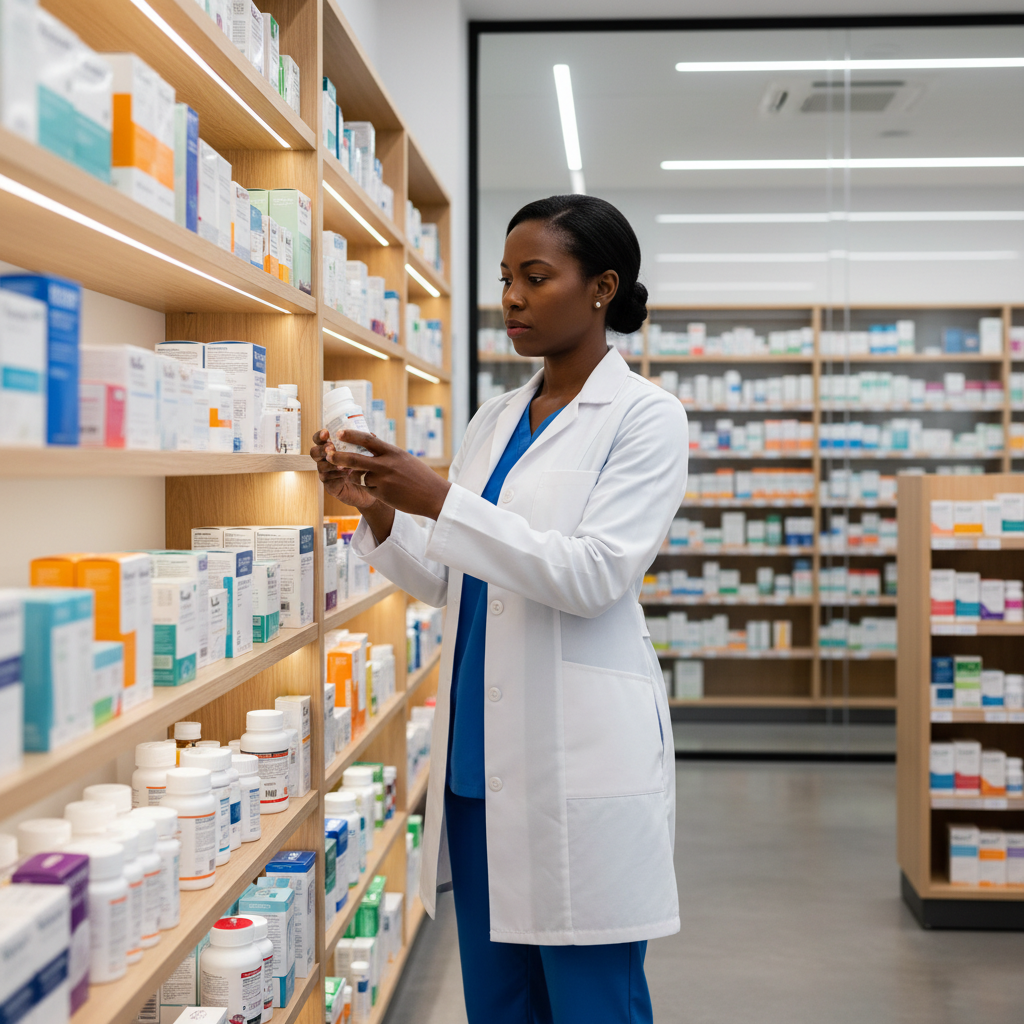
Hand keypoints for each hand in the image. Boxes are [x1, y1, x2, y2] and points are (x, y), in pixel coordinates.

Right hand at [309, 429, 377, 509]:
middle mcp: (325, 460)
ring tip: (344, 463)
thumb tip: (371, 434)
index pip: (319, 439)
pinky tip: (347, 472)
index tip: (326, 433)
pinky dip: (337, 474)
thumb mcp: (366, 454)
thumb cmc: (365, 467)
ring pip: (320, 466)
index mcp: (331, 449)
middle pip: (314, 452)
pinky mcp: (330, 486)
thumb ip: (365, 444)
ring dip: (332, 463)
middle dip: (321, 449)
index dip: (320, 436)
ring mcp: (326, 473)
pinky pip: (328, 479)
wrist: (370, 488)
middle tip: (331, 448)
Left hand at [323, 429, 451, 519]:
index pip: (368, 439)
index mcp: (393, 452)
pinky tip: (382, 490)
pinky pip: (368, 489)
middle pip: (356, 458)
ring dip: (356, 476)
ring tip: (360, 476)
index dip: (352, 435)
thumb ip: (388, 453)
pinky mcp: (383, 494)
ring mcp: (384, 480)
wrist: (434, 496)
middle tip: (328, 454)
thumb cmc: (421, 477)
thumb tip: (373, 442)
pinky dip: (370, 488)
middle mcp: (386, 464)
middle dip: (339, 456)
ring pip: (360, 476)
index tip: (339, 432)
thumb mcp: (405, 459)